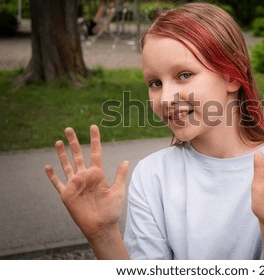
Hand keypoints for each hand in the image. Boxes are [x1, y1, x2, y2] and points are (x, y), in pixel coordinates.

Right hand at [45, 125, 128, 240]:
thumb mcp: (119, 190)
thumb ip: (121, 175)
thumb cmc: (112, 210)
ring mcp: (75, 184)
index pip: (95, 152)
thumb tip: (126, 160)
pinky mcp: (67, 194)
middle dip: (74, 142)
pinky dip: (52, 175)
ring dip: (62, 154)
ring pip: (66, 165)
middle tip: (69, 128)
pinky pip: (57, 183)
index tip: (93, 127)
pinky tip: (47, 166)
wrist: (101, 227)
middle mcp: (85, 176)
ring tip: (59, 141)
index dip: (94, 139)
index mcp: (98, 174)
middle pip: (78, 155)